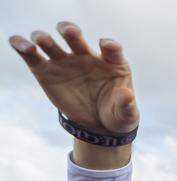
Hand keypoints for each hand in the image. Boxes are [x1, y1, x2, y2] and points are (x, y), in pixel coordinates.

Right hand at [10, 23, 137, 133]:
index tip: (106, 45)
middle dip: (71, 31)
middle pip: (76, 38)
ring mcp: (65, 62)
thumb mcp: (126, 113)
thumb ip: (127, 104)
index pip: (111, 48)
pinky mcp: (47, 72)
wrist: (99, 124)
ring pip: (51, 44)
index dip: (110, 45)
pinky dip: (23, 47)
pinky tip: (20, 44)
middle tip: (69, 31)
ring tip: (41, 41)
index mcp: (111, 62)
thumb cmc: (116, 113)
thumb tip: (125, 94)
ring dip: (45, 39)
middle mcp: (86, 56)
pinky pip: (32, 56)